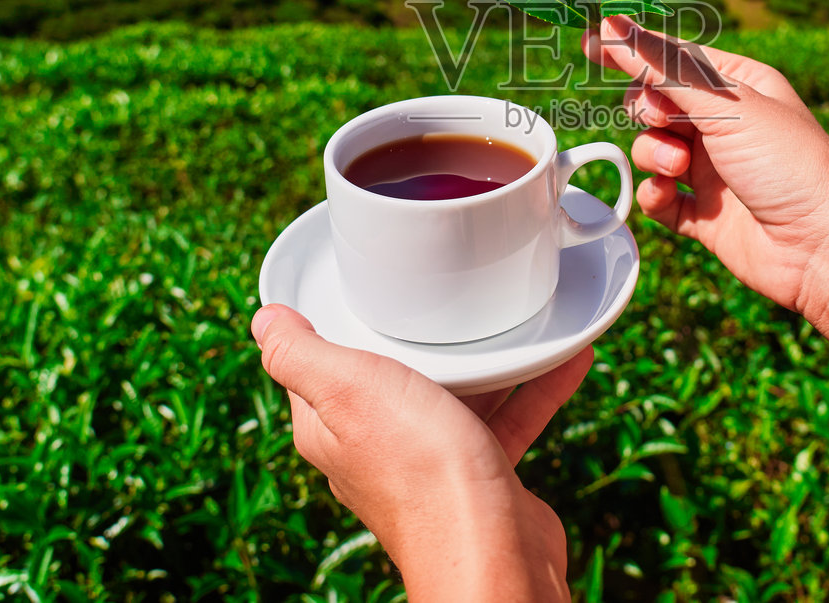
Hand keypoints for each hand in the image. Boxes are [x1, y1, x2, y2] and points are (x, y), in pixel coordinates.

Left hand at [252, 304, 588, 601]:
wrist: (490, 547)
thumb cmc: (418, 470)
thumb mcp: (346, 390)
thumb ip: (299, 355)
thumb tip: (263, 321)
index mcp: (330, 426)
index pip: (318, 364)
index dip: (332, 321)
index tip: (357, 281)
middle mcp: (375, 445)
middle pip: (391, 374)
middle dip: (416, 334)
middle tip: (441, 288)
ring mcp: (430, 459)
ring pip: (454, 393)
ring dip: (483, 357)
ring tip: (510, 311)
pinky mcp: (480, 471)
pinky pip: (506, 417)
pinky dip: (532, 385)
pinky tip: (564, 354)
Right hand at [583, 16, 828, 324]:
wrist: (824, 249)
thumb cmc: (789, 164)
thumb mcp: (725, 104)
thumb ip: (662, 67)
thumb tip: (611, 24)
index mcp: (740, 86)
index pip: (675, 57)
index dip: (633, 49)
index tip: (588, 42)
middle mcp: (726, 125)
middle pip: (655, 103)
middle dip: (647, 110)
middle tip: (661, 118)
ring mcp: (714, 171)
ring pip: (652, 149)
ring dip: (653, 154)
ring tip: (678, 166)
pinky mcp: (704, 215)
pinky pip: (658, 197)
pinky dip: (655, 195)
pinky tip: (669, 194)